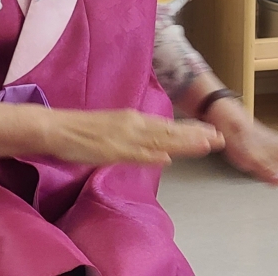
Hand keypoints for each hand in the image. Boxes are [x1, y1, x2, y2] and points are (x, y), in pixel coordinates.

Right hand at [47, 108, 224, 165]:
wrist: (56, 127)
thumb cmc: (82, 129)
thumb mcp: (116, 129)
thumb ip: (139, 139)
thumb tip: (163, 152)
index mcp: (133, 119)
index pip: (168, 126)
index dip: (191, 130)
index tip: (212, 133)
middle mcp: (132, 124)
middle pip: (169, 132)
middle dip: (195, 136)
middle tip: (221, 138)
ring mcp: (122, 137)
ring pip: (158, 141)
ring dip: (182, 143)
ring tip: (205, 144)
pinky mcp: (110, 150)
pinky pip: (134, 154)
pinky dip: (151, 155)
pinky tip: (167, 158)